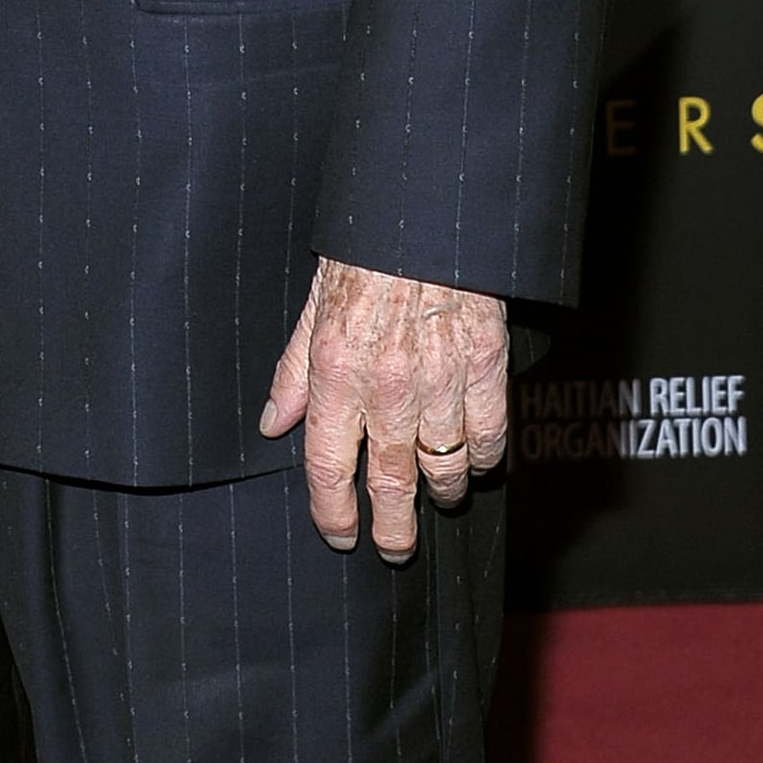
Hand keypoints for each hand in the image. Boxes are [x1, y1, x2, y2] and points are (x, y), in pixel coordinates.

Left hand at [260, 256, 506, 560]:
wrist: (420, 214)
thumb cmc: (361, 257)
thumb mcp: (311, 309)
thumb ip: (294, 374)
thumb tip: (274, 424)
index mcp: (336, 373)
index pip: (328, 467)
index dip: (332, 513)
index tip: (339, 535)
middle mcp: (387, 387)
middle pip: (391, 484)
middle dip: (392, 528)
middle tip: (393, 548)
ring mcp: (440, 381)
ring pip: (444, 468)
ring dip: (440, 492)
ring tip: (437, 498)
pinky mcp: (486, 368)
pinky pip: (487, 437)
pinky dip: (482, 457)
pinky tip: (473, 459)